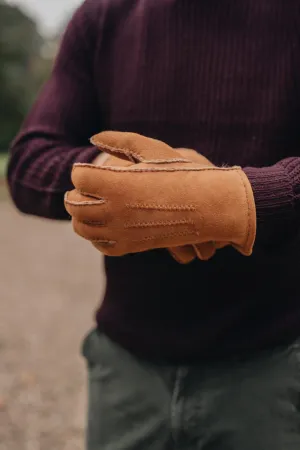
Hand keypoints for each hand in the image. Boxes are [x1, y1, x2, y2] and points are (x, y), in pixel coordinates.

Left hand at [65, 132, 255, 257]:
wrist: (207, 206)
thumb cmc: (182, 173)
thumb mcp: (152, 149)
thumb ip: (119, 140)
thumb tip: (93, 137)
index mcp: (117, 184)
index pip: (79, 177)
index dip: (81, 170)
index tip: (88, 170)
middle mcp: (114, 210)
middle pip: (74, 204)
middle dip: (74, 195)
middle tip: (82, 190)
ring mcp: (122, 231)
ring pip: (83, 228)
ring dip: (81, 217)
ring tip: (90, 207)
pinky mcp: (131, 246)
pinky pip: (102, 245)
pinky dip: (97, 236)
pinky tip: (105, 225)